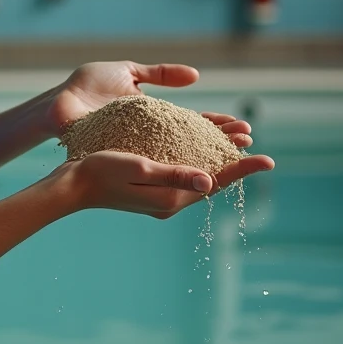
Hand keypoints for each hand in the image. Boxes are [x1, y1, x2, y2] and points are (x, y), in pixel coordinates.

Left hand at [46, 61, 254, 149]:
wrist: (57, 102)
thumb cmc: (86, 87)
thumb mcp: (128, 72)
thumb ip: (159, 74)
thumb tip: (196, 76)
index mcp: (153, 118)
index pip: (193, 124)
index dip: (217, 126)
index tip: (243, 128)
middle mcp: (150, 138)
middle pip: (193, 142)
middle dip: (221, 142)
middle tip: (248, 143)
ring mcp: (139, 150)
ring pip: (180, 155)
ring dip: (207, 157)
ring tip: (234, 156)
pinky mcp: (125, 157)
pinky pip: (158, 162)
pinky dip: (179, 166)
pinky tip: (199, 170)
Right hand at [53, 150, 274, 218]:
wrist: (73, 184)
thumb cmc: (102, 172)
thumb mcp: (140, 168)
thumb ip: (174, 175)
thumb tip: (210, 181)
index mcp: (171, 198)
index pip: (217, 182)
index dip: (243, 169)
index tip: (268, 160)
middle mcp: (170, 201)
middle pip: (213, 180)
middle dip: (235, 162)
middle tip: (255, 144)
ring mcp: (161, 196)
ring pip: (200, 176)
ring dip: (219, 159)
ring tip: (236, 142)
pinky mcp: (152, 187)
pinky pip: (185, 173)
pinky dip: (199, 160)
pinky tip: (203, 148)